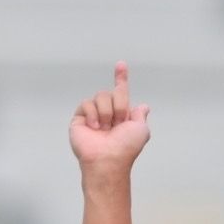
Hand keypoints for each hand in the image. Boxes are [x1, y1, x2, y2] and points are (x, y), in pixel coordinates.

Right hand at [69, 61, 151, 176]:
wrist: (108, 159)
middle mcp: (108, 113)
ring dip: (106, 111)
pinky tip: (94, 127)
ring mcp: (93, 115)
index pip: (120, 92)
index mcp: (122, 114)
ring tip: (105, 129)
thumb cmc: (126, 148)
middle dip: (119, 105)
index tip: (121, 64)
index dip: (121, 78)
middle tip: (118, 122)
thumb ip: (140, 116)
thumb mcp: (141, 130)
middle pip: (112, 92)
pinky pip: (86, 103)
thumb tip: (143, 107)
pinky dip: (93, 114)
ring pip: (100, 95)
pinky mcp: (79, 118)